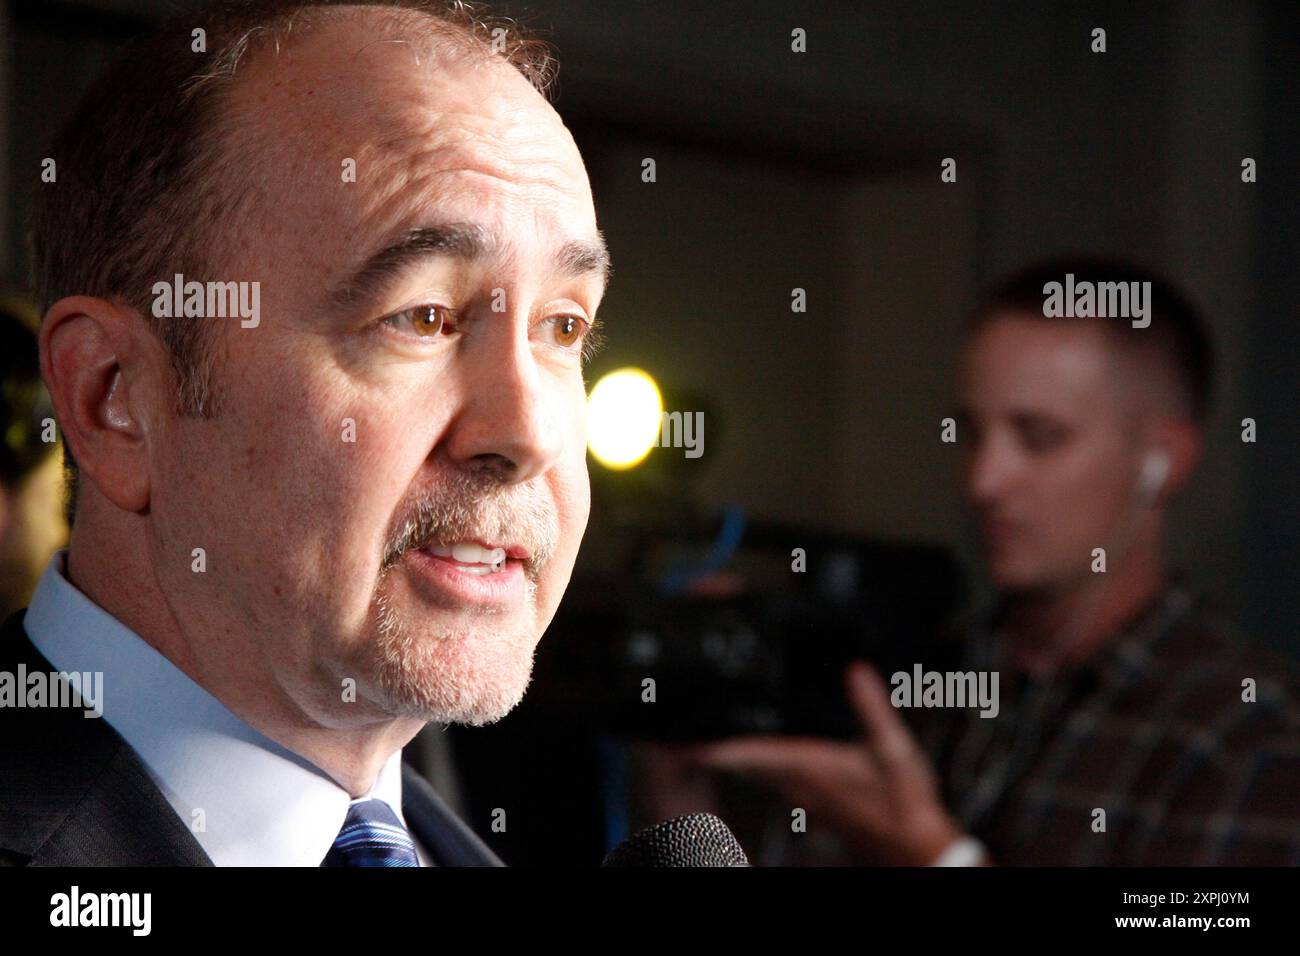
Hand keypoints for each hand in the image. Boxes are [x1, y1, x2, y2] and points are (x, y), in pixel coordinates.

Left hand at [683, 661, 965, 864]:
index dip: (720, 747)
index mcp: (811, 766)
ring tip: (720, 738)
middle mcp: (800, 783)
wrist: (912, 844)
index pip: (753, 754)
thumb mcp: (894, 748)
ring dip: (737, 757)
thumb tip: (856, 671)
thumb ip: (872, 707)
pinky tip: (763, 756)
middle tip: (699, 731)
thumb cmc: (903, 802)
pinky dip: (760, 765)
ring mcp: (804, 796)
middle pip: (746, 764)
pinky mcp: (814, 803)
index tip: (694, 740)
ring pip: (758, 774)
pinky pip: (775, 780)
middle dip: (721, 747)